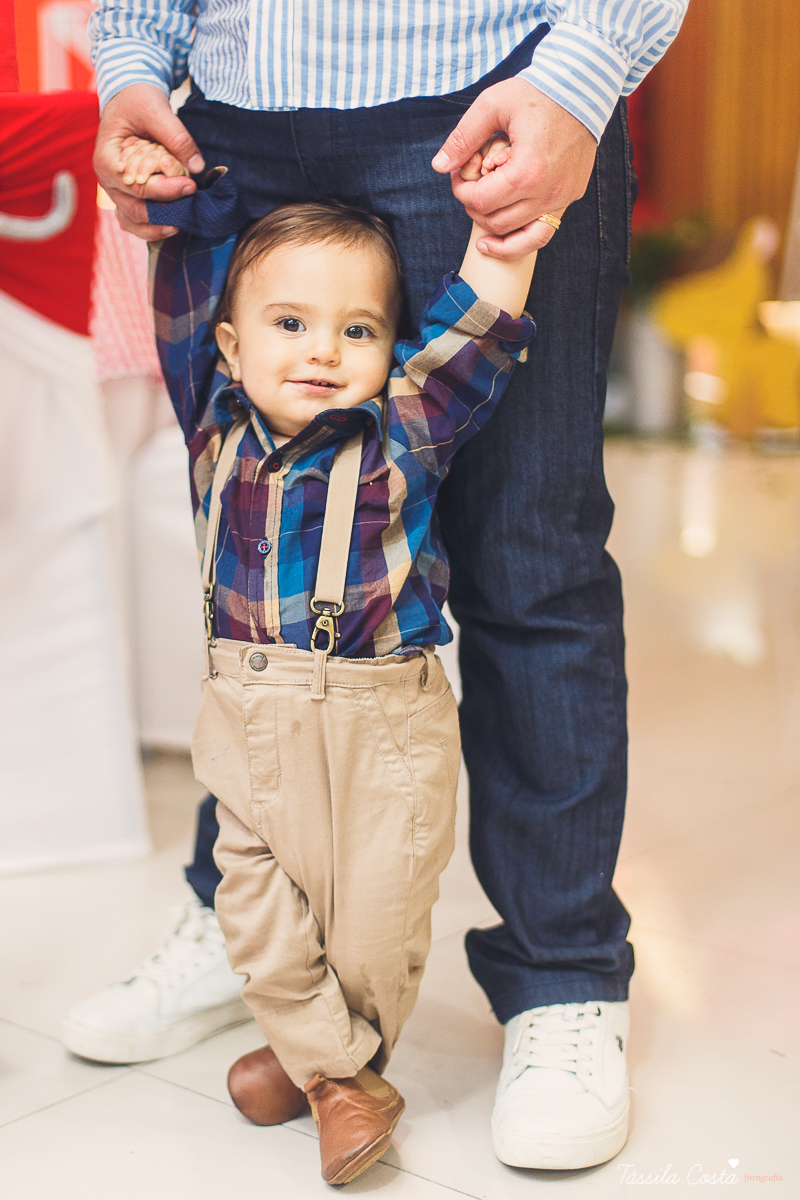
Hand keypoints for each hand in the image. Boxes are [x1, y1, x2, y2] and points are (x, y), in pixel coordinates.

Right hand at [94, 83, 205, 240]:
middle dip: (164, 209)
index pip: (135, 185)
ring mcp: (116, 191)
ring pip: (132, 221)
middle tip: (192, 201)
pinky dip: (151, 227)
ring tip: (180, 226)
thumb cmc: (138, 101)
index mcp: (107, 159)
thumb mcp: (157, 110)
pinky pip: (135, 221)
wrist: (130, 99)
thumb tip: (197, 167)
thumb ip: (177, 137)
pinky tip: (172, 226)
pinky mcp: (127, 195)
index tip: (190, 185)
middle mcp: (108, 180)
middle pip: (134, 207)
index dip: (164, 190)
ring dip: (156, 227)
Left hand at [432, 78, 595, 259]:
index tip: (458, 175)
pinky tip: (495, 243)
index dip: (461, 191)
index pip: (481, 201)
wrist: (582, 87)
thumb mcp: (493, 105)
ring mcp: (562, 198)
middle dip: (474, 206)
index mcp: (527, 171)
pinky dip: (518, 243)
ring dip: (493, 226)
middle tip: (470, 185)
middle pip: (496, 221)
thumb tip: (439, 166)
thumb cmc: (537, 93)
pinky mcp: (570, 197)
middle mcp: (547, 192)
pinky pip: (541, 234)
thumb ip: (463, 138)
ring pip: (518, 237)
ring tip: (479, 212)